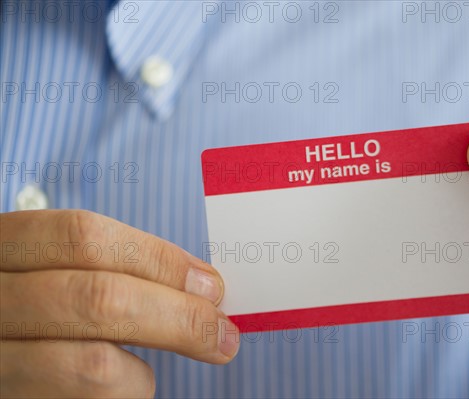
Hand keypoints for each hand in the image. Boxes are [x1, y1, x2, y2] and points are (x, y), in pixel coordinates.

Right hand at [0, 210, 239, 397]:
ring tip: (151, 376)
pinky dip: (125, 394)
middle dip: (178, 316)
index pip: (83, 237)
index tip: (208, 283)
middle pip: (99, 298)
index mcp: (2, 247)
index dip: (158, 258)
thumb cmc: (35, 308)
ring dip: (149, 371)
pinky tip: (121, 386)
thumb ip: (108, 269)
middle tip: (222, 333)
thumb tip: (201, 286)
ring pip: (93, 364)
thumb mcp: (52, 271)